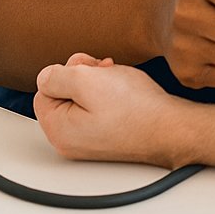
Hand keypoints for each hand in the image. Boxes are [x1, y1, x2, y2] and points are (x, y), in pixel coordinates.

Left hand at [35, 54, 184, 167]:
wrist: (170, 127)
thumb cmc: (134, 108)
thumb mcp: (87, 81)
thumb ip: (56, 76)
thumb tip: (44, 76)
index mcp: (59, 130)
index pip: (44, 89)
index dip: (67, 72)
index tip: (90, 72)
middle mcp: (69, 141)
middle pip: (62, 94)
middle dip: (83, 77)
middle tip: (105, 74)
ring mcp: (87, 141)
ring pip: (81, 99)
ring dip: (98, 84)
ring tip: (118, 83)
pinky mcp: (105, 137)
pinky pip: (96, 109)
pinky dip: (108, 96)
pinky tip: (123, 93)